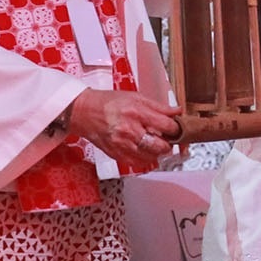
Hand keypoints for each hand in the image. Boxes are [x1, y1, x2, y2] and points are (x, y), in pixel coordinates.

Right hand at [66, 88, 180, 166]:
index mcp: (136, 112)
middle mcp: (129, 130)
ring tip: (155, 143)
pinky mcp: (116, 155)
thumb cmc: (108, 103)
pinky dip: (145, 158)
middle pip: (160, 146)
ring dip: (157, 152)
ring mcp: (122, 145)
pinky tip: (143, 149)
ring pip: (151, 157)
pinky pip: (138, 163)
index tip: (177, 129)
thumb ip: (159, 107)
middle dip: (168, 144)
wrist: (83, 112)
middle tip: (167, 139)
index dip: (176, 129)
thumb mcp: (136, 97)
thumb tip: (177, 112)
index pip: (166, 126)